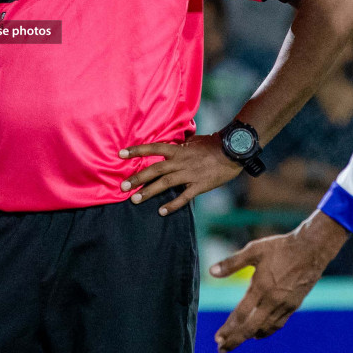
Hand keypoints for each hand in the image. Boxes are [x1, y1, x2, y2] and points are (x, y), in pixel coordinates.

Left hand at [120, 134, 241, 214]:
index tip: (120, 154)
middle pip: (154, 170)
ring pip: (164, 184)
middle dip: (137, 178)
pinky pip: (183, 197)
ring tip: (135, 199)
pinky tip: (161, 211)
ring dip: (148, 192)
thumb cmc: (212, 144)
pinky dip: (172, 205)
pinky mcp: (199, 186)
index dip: (136, 151)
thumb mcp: (192, 140)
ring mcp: (189, 174)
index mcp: (177, 149)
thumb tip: (168, 144)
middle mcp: (180, 161)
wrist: (232, 152)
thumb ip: (179, 145)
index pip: (153, 148)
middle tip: (123, 187)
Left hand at [210, 212, 346, 351]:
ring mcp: (284, 305)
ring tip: (236, 341)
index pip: (240, 315)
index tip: (217, 339)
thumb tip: (211, 272)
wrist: (311, 250)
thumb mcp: (254, 250)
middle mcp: (272, 301)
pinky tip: (259, 334)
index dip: (228, 328)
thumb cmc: (280, 247)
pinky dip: (266, 331)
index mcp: (260, 288)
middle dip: (235, 340)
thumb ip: (231, 263)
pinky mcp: (294, 305)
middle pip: (251, 328)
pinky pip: (278, 324)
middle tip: (221, 349)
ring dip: (249, 336)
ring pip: (265, 328)